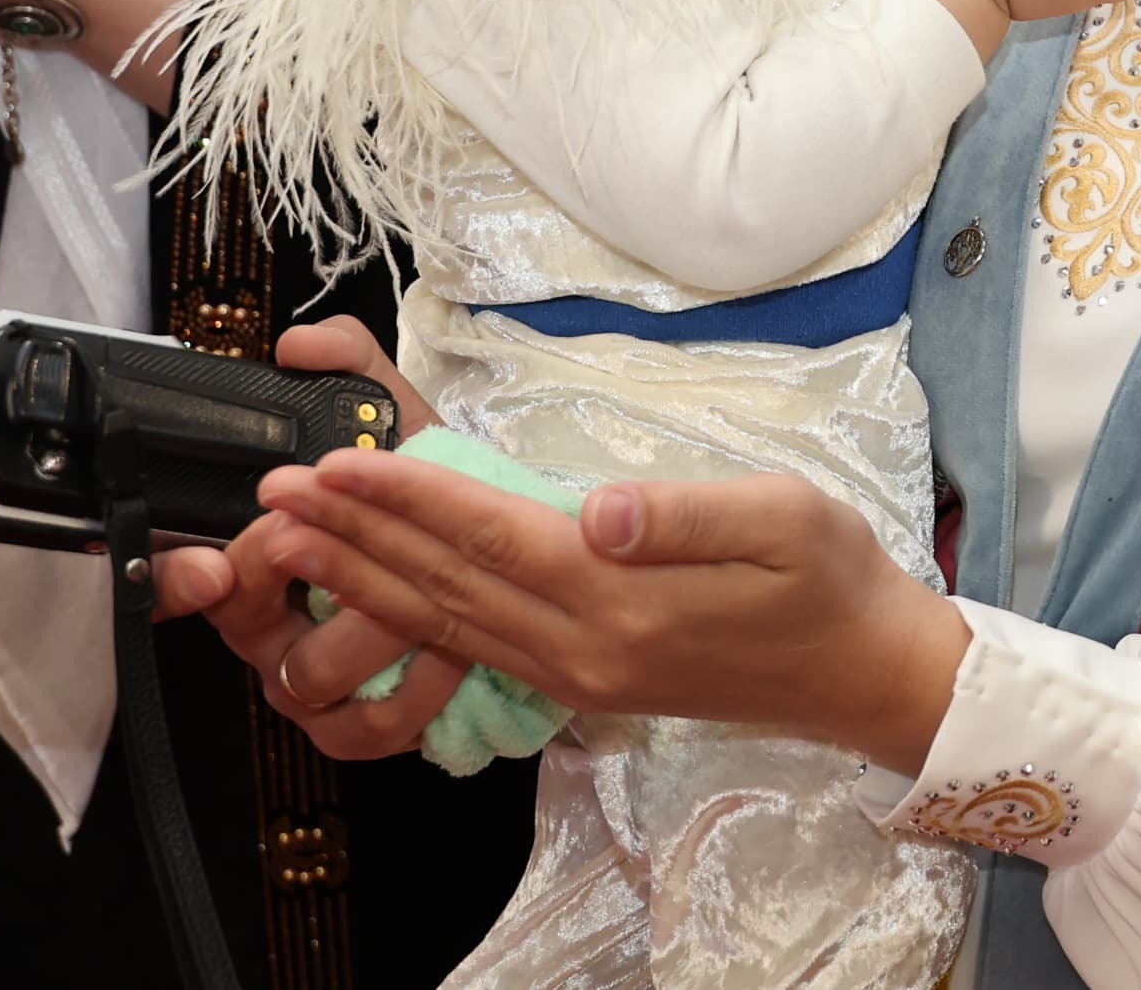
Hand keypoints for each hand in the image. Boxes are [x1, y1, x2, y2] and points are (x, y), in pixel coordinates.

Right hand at [150, 319, 457, 757]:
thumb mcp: (390, 416)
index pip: (186, 576)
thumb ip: (345, 363)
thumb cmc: (424, 492)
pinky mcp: (367, 726)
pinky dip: (415, 688)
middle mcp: (273, 628)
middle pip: (242, 626)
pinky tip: (454, 651)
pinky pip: (374, 725)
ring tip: (421, 594)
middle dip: (292, 581)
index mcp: (258, 560)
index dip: (183, 576)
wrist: (501, 559)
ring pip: (311, 676)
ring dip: (369, 629)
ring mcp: (315, 685)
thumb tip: (301, 346)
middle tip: (333, 548)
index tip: (206, 565)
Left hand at [248, 452, 972, 773]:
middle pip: (446, 585)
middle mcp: (583, 649)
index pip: (492, 537)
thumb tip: (595, 509)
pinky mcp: (582, 680)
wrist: (864, 672)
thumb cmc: (834, 581)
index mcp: (625, 602)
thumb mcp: (788, 521)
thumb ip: (687, 515)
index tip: (337, 459)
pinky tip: (378, 589)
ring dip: (365, 575)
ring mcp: (576, 673)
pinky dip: (412, 611)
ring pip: (447, 620)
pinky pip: (474, 644)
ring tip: (297, 536)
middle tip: (276, 492)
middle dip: (355, 535)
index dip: (408, 496)